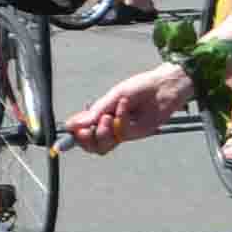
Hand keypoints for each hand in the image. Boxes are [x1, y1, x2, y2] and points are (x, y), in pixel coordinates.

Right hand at [64, 61, 189, 155]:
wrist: (164, 85)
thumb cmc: (140, 87)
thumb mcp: (115, 96)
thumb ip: (96, 111)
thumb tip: (74, 125)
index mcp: (101, 116)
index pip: (83, 133)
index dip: (73, 137)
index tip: (66, 133)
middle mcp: (110, 127)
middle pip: (91, 146)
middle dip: (85, 139)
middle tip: (88, 128)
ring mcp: (124, 132)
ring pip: (104, 146)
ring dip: (102, 133)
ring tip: (107, 117)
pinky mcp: (137, 133)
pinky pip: (122, 133)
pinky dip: (120, 119)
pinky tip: (124, 105)